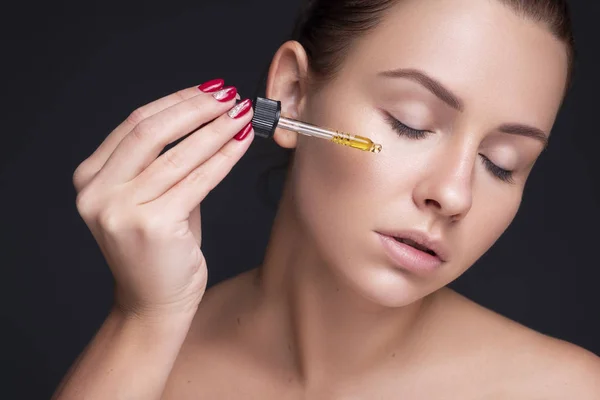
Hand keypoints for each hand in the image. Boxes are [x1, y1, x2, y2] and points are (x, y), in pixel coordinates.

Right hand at [72, 79, 253, 318]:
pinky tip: (242, 142)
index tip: (209, 90)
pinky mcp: (152, 227)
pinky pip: (198, 180)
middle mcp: (98, 192)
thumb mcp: (151, 199)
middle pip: (152, 130)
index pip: (137, 124)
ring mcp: (121, 210)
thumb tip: (209, 117)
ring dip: (216, 129)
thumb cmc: (158, 250)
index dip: (177, 101)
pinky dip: (224, 158)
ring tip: (242, 115)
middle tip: (230, 96)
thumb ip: (165, 161)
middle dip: (197, 108)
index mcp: (91, 178)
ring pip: (179, 154)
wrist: (152, 303)